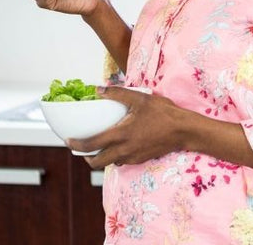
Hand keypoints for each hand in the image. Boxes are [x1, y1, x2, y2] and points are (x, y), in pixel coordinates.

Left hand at [69, 86, 188, 168]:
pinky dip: (116, 156)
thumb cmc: (163, 113)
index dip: (76, 145)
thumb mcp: (140, 98)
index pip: (91, 145)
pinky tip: (120, 146)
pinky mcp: (141, 159)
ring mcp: (132, 157)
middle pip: (96, 162)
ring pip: (109, 163)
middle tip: (82, 149)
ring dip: (101, 158)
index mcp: (120, 135)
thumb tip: (98, 89)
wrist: (183, 130)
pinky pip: (122, 161)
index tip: (68, 141)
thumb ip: (117, 94)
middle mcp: (124, 150)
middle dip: (85, 157)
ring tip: (100, 147)